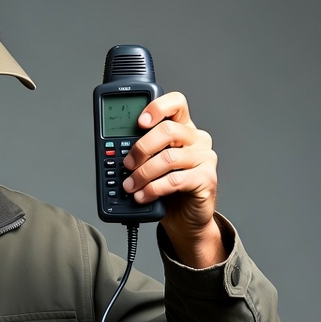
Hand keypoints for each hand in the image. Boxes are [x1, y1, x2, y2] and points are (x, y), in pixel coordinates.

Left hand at [121, 91, 226, 267]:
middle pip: (168, 130)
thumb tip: (113, 148)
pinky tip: (142, 196)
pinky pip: (175, 180)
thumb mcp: (148, 165)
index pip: (176, 103)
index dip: (157, 107)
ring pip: (169, 157)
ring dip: (143, 174)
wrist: (183, 218)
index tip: (139, 122)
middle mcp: (196, 138)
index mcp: (182, 127)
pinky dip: (153, 189)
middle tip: (127, 164)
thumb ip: (138, 152)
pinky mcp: (207, 178)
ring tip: (130, 186)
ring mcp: (205, 158)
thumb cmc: (165, 188)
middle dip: (140, 148)